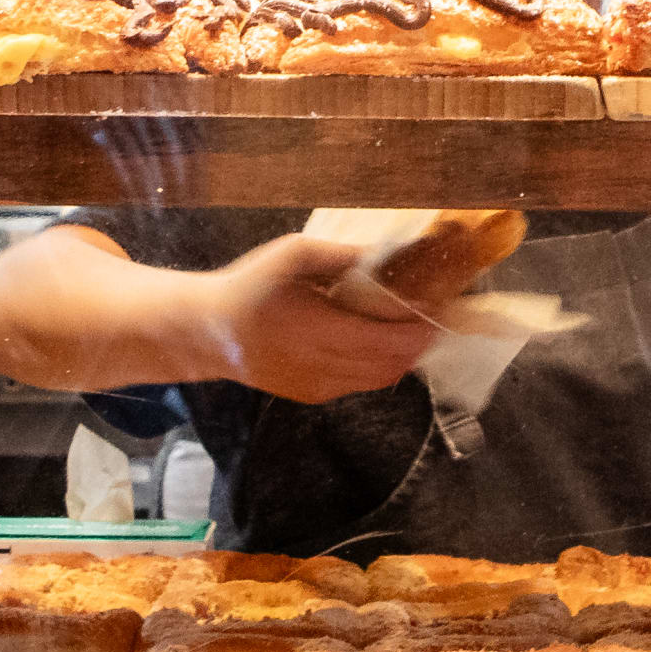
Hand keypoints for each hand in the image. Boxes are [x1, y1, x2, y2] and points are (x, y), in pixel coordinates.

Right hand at [192, 234, 441, 403]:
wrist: (211, 333)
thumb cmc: (251, 287)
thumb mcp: (291, 255)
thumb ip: (341, 256)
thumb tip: (388, 255)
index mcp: (318, 329)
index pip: (388, 340)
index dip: (421, 328)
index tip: (439, 305)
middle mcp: (323, 366)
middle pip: (393, 363)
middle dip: (421, 341)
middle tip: (435, 315)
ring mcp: (320, 386)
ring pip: (382, 379)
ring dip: (405, 356)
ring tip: (415, 328)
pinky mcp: (315, 396)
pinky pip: (362, 384)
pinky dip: (381, 366)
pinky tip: (381, 342)